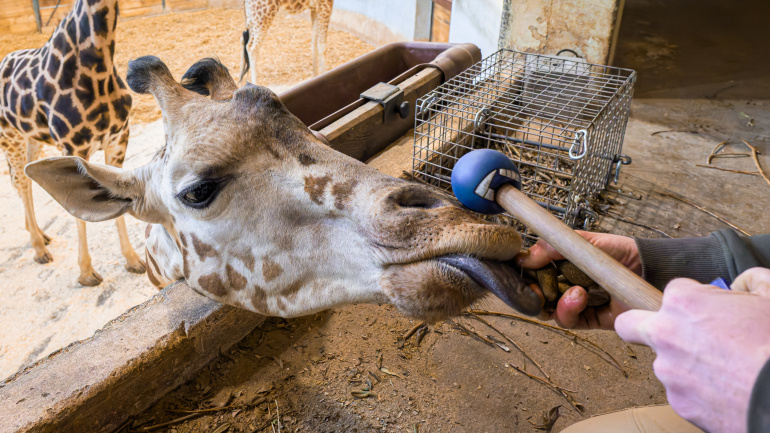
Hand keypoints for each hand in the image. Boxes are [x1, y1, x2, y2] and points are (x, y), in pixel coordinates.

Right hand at [516, 231, 640, 329]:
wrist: (650, 267)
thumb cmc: (620, 251)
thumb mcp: (582, 241)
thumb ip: (553, 247)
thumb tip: (523, 257)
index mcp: (561, 265)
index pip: (533, 273)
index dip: (523, 275)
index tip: (519, 271)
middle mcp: (566, 285)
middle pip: (536, 295)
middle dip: (532, 293)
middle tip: (534, 290)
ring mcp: (577, 304)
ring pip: (549, 311)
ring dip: (555, 302)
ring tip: (573, 291)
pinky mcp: (589, 320)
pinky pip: (568, 321)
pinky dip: (569, 311)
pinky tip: (580, 297)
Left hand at [616, 268, 769, 432]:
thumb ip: (750, 281)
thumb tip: (742, 283)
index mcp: (683, 302)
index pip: (675, 292)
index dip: (696, 301)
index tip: (711, 311)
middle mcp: (665, 334)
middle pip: (629, 324)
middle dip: (640, 326)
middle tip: (670, 334)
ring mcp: (668, 371)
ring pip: (665, 362)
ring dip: (685, 363)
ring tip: (723, 370)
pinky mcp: (678, 402)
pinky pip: (683, 392)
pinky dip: (699, 391)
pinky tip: (726, 391)